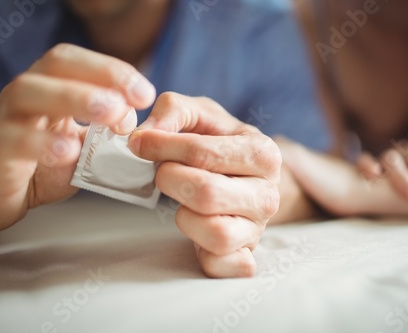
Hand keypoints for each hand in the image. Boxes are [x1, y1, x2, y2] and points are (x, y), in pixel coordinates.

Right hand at [0, 44, 155, 231]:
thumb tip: (147, 116)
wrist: (10, 196)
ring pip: (28, 92)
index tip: (145, 95)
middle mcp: (28, 93)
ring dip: (74, 97)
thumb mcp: (89, 143)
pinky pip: (13, 139)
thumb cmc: (50, 164)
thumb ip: (114, 128)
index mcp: (52, 85)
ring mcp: (8, 118)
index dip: (113, 71)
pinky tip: (68, 151)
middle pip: (56, 65)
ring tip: (109, 114)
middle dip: (100, 77)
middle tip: (131, 103)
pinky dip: (43, 142)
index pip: (79, 61)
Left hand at [128, 92, 281, 277]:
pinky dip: (204, 254)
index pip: (202, 153)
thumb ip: (173, 110)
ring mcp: (258, 228)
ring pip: (215, 232)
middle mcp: (268, 194)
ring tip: (183, 201)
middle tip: (164, 173)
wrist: (243, 176)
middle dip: (170, 180)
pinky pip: (221, 264)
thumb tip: (145, 135)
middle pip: (206, 193)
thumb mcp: (200, 114)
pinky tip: (196, 232)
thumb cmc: (219, 144)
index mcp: (263, 153)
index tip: (140, 144)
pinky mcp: (244, 255)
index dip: (161, 147)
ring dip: (184, 215)